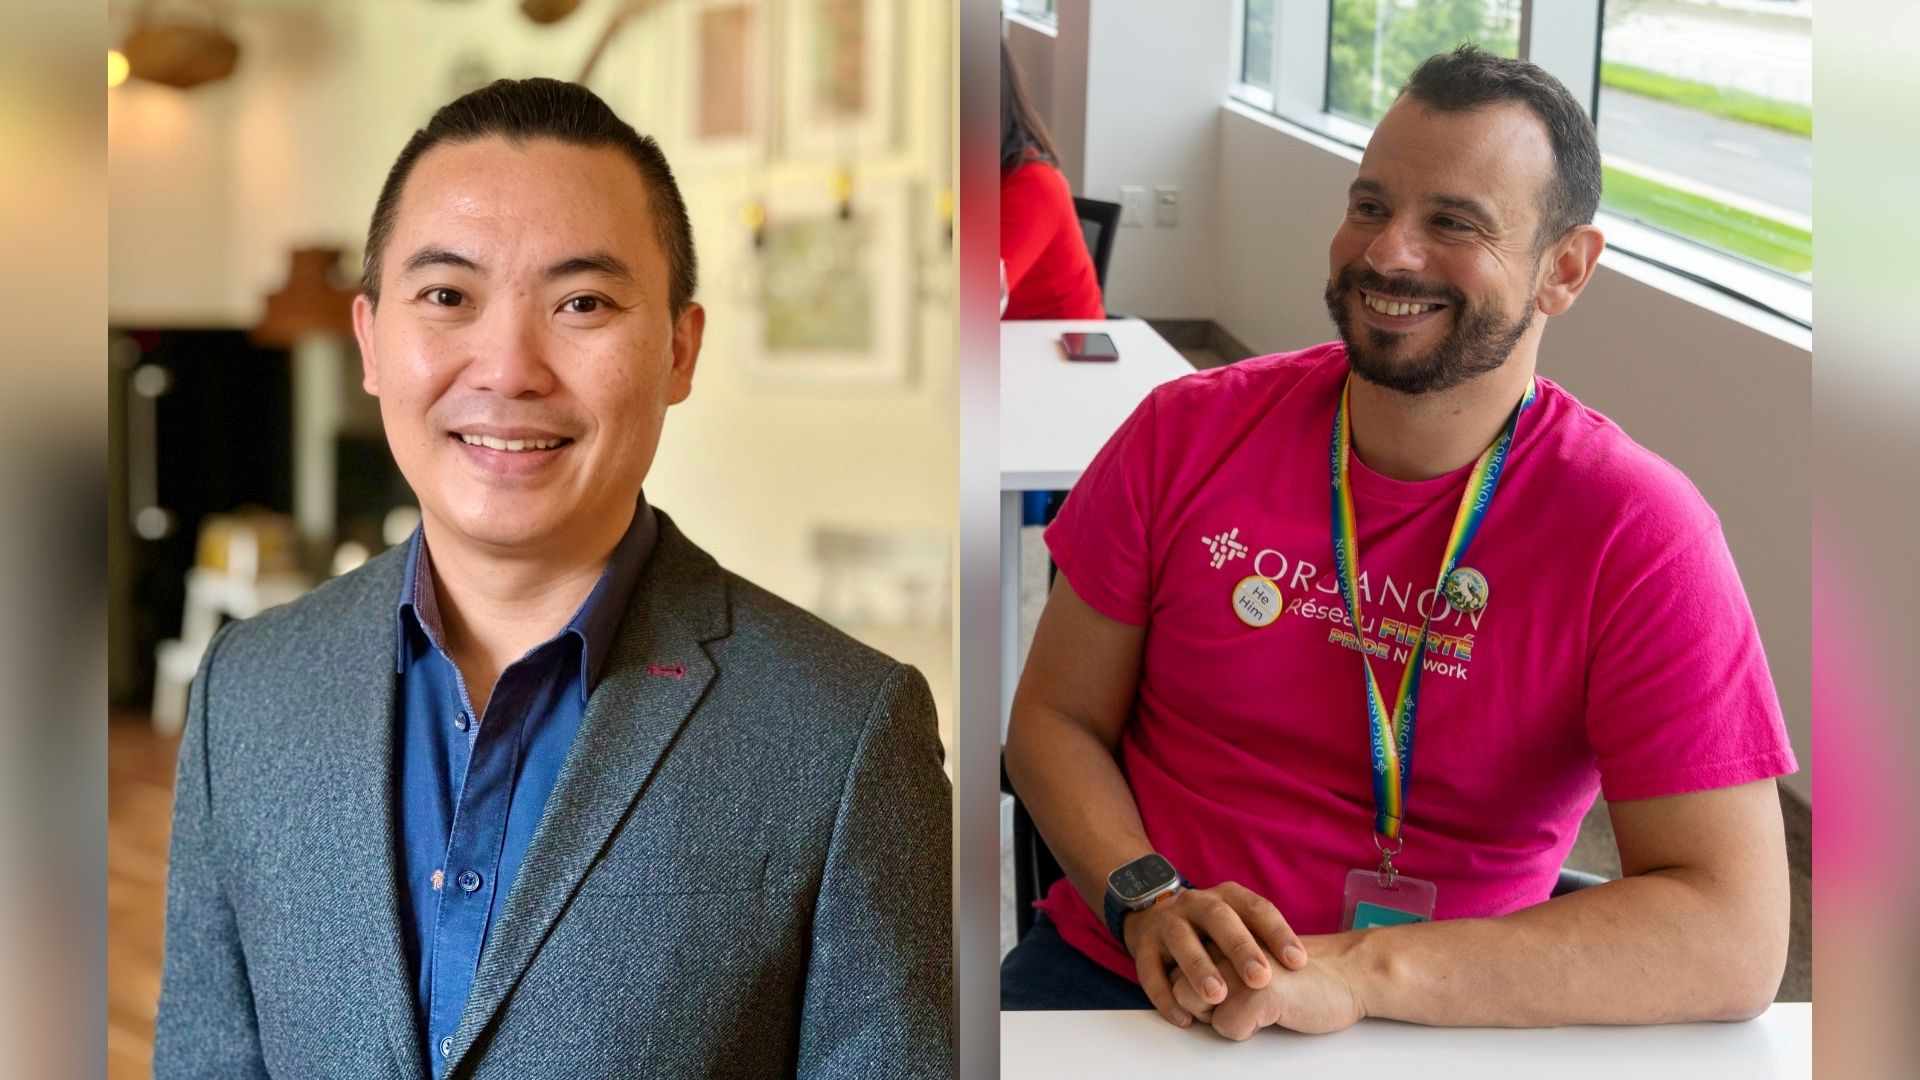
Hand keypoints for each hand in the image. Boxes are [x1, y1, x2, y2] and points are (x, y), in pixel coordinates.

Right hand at [1120, 882, 1307, 1027]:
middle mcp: (1196, 904)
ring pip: (1181, 940)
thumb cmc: (1210, 928)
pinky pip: (1150, 971)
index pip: (1257, 908)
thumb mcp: (1236, 921)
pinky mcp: (1142, 946)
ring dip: (1199, 968)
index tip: (1298, 962)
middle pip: (1219, 919)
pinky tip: (1184, 1017)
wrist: (1150, 911)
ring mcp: (1166, 923)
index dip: (1278, 933)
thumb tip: (1301, 968)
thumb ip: (1261, 938)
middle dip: (1240, 948)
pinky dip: (1165, 996)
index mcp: (1226, 897)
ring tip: (1217, 996)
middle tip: (1260, 978)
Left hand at [1171, 939, 1365, 1039]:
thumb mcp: (1249, 958)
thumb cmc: (1302, 972)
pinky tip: (1274, 1012)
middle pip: (1179, 988)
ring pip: (1196, 1005)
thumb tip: (1181, 991)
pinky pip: (1226, 1027)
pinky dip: (1246, 1030)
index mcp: (1222, 929)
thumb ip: (1218, 963)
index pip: (1176, 969)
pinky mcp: (1256, 991)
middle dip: (1205, 1005)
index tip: (1226, 992)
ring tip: (1260, 1004)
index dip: (1197, 990)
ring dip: (1223, 1015)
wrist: (1350, 973)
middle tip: (1248, 999)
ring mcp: (1237, 963)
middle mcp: (1223, 939)